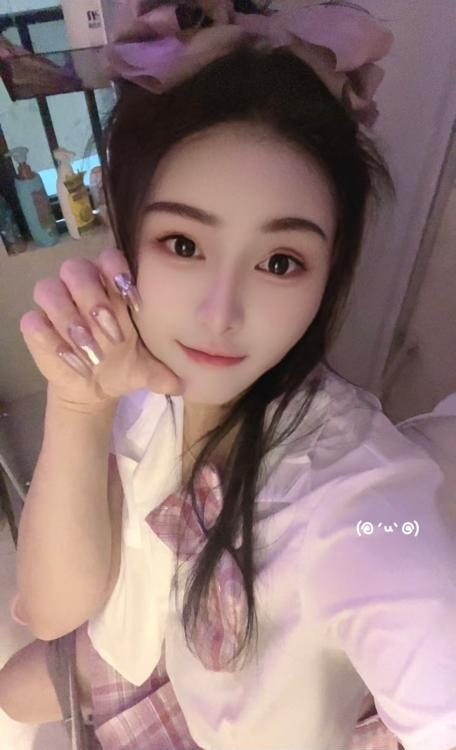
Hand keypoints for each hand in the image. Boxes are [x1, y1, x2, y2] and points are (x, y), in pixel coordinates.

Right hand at [19, 248, 183, 408]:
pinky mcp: (36, 326)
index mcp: (109, 285)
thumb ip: (163, 372)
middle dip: (93, 298)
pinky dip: (51, 339)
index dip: (119, 272)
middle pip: (75, 269)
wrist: (94, 386)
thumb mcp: (145, 370)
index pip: (109, 258)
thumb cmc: (121, 364)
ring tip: (91, 351)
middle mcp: (78, 287)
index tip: (135, 302)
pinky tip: (72, 361)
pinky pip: (33, 321)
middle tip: (112, 332)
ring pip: (48, 289)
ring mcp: (54, 305)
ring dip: (69, 317)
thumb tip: (182, 385)